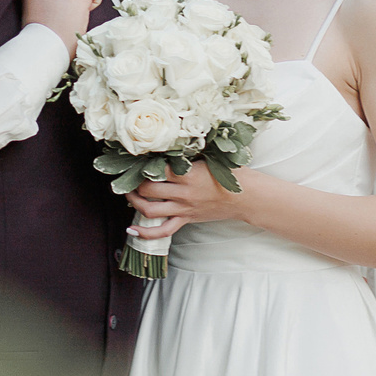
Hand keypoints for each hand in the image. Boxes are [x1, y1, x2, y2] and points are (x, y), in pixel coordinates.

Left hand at [127, 162, 246, 242]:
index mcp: (189, 174)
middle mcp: (183, 193)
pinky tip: (132, 230)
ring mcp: (184, 208)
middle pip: (148, 189)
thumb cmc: (231, 174)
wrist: (247, 197)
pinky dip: (146, 233)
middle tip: (130, 177)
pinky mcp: (186, 219)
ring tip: (129, 195)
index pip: (157, 169)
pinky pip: (163, 231)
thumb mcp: (212, 157)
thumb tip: (171, 142)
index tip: (136, 160)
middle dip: (134, 184)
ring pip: (150, 210)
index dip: (142, 165)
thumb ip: (191, 153)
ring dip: (135, 202)